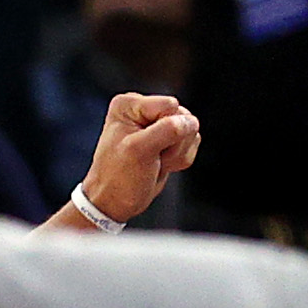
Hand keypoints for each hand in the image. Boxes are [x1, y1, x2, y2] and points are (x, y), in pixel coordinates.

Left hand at [77, 94, 200, 223]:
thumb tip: (191, 122)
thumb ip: (167, 130)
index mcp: (129, 104)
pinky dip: (180, 159)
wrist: (115, 202)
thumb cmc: (118, 178)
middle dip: (173, 144)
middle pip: (183, 117)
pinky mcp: (168, 137)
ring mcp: (157, 123)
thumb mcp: (139, 151)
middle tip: (151, 159)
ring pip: (190, 130)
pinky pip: (192, 142)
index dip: (166, 130)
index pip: (170, 106)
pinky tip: (161, 165)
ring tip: (154, 163)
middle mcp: (143, 108)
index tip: (146, 148)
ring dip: (176, 154)